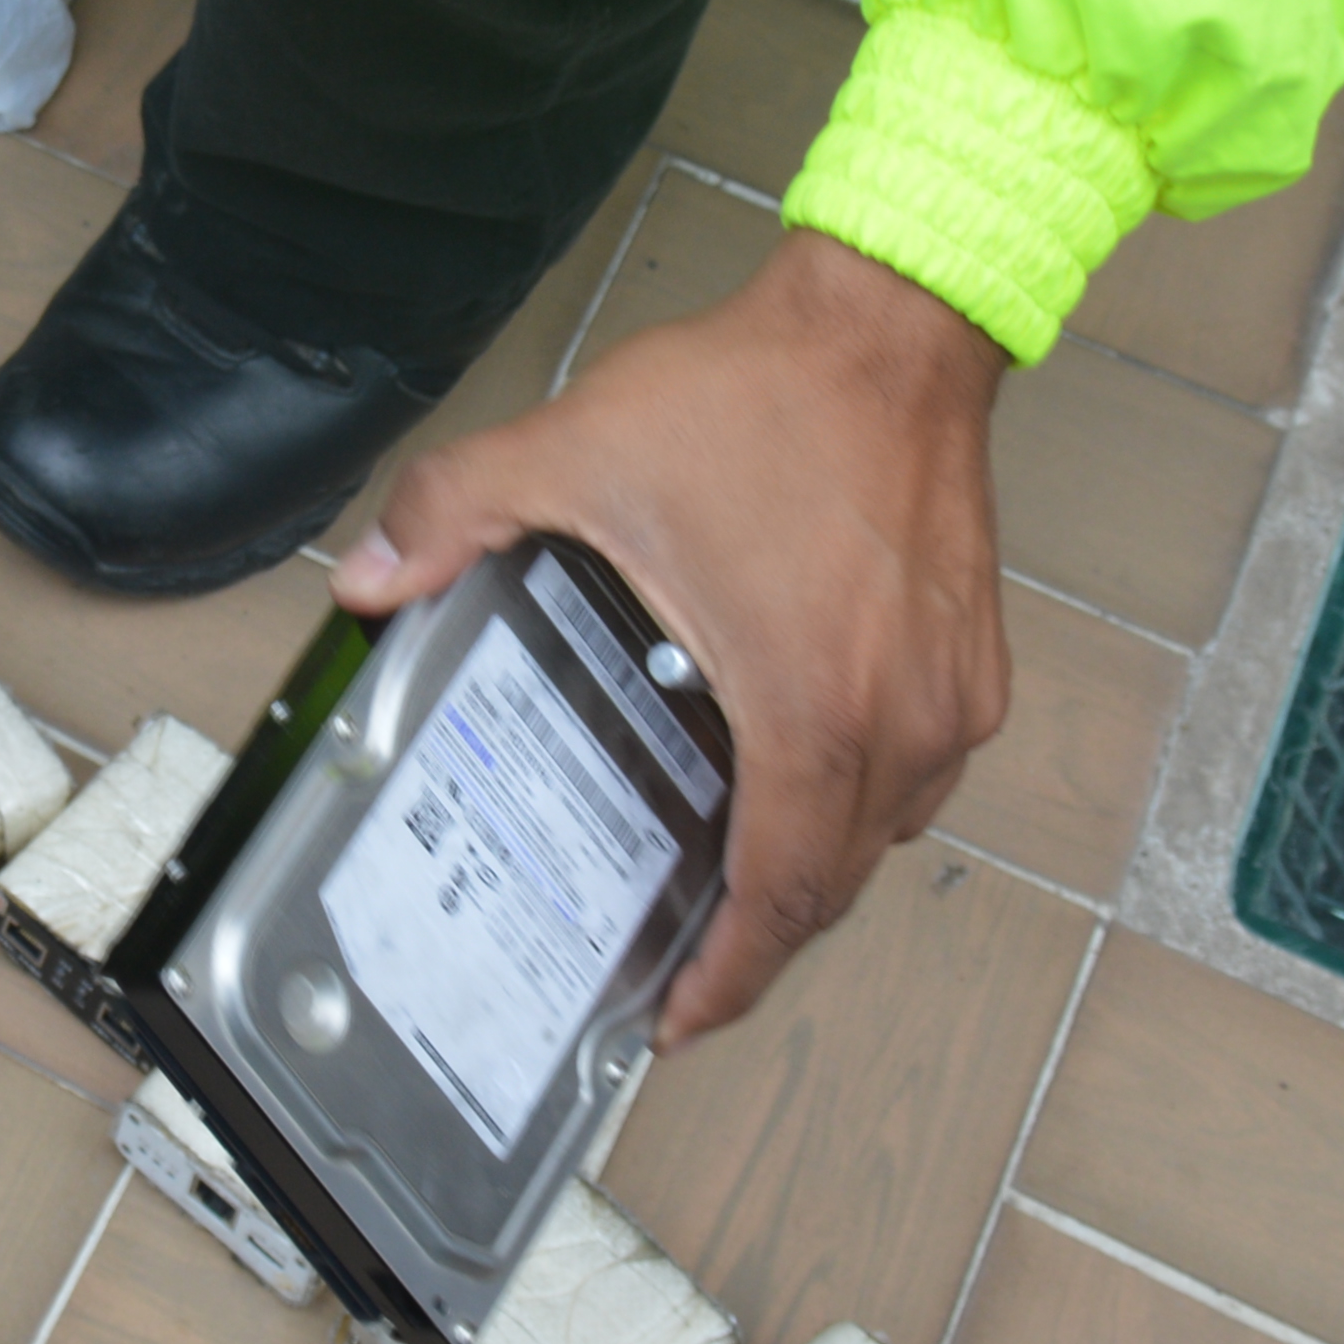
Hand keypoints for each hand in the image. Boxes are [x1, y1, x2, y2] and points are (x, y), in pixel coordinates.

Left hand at [340, 223, 1014, 1039]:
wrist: (890, 327)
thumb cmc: (763, 395)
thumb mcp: (576, 450)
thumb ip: (455, 514)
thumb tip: (368, 578)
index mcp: (807, 711)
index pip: (775, 898)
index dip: (725, 979)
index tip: (676, 1016)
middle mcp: (898, 723)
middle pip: (830, 883)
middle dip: (756, 937)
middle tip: (681, 959)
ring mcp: (949, 695)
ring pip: (883, 834)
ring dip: (810, 866)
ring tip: (728, 876)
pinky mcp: (975, 660)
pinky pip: (920, 771)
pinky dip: (859, 795)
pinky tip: (797, 770)